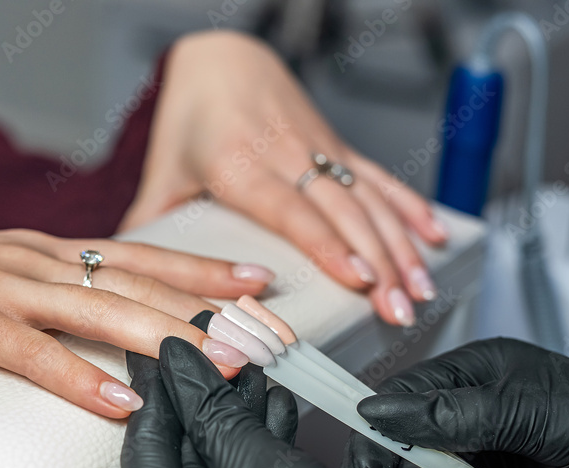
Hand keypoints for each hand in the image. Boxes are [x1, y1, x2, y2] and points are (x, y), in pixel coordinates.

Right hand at [0, 227, 274, 418]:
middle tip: (271, 331)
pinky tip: (119, 401)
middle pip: (139, 282)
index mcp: (36, 251)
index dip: (203, 268)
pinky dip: (78, 378)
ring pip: (100, 309)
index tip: (257, 281)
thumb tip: (92, 321)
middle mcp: (28, 260)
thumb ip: (37, 295)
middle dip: (212, 308)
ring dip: (168, 337)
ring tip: (223, 362)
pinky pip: (31, 354)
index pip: (140, 256)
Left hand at [121, 31, 447, 325]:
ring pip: (369, 197)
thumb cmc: (191, 116)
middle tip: (399, 308)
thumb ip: (152, 225)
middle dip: (378, 264)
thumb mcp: (164, 171)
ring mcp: (318, 147)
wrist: (221, 58)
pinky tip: (435, 236)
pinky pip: (380, 175)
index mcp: (239, 163)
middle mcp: (286, 153)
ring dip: (401, 245)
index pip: (291, 210)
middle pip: (342, 212)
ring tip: (422, 289)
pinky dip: (411, 206)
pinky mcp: (336, 144)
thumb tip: (133, 276)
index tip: (357, 279)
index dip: (328, 245)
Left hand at [121, 336, 472, 467]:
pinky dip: (258, 464)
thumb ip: (214, 412)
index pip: (144, 462)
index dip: (160, 397)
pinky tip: (274, 414)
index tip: (165, 351)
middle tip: (212, 354)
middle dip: (205, 408)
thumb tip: (182, 366)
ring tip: (250, 374)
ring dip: (236, 428)